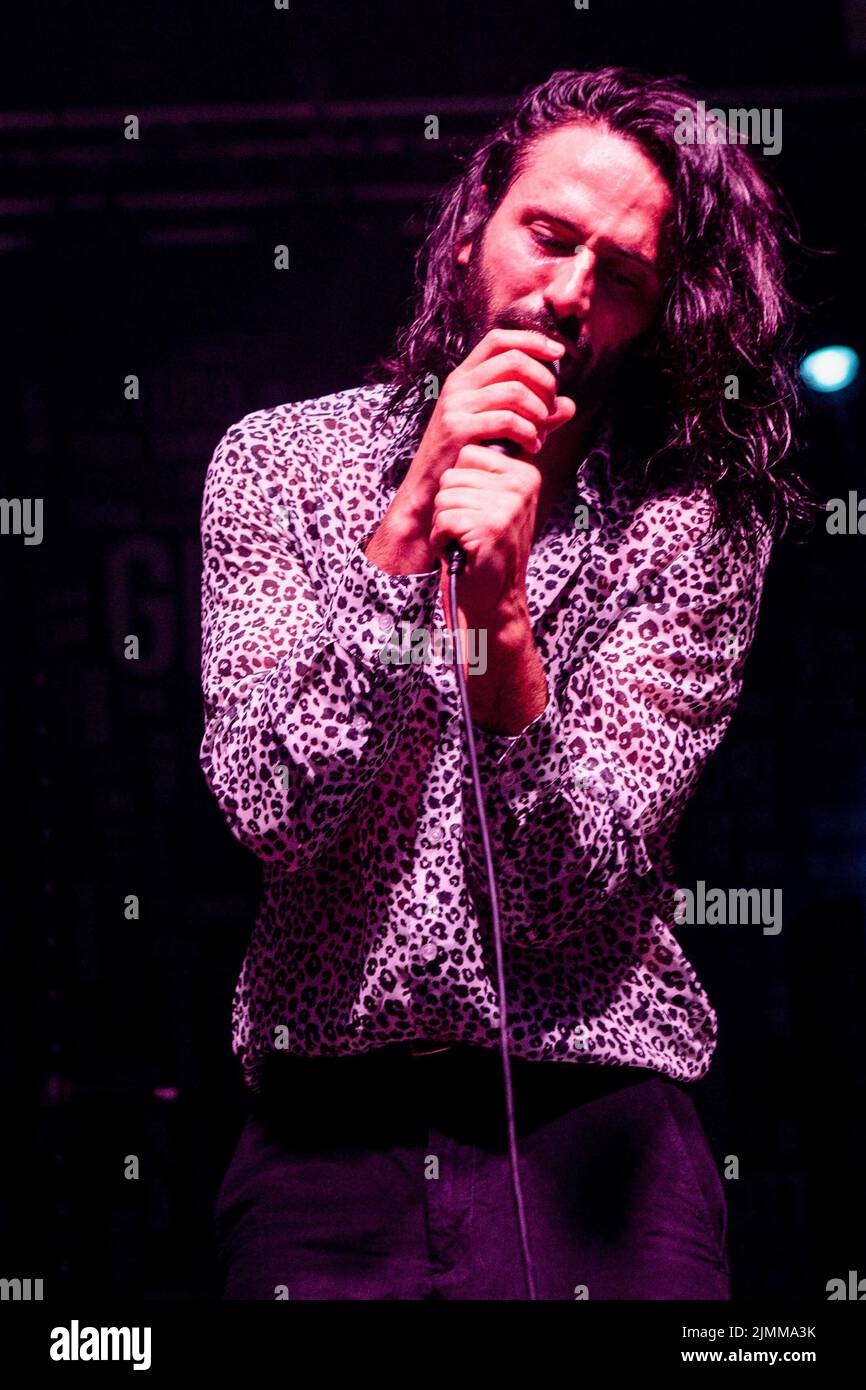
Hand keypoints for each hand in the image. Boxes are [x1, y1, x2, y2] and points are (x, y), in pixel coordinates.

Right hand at [371, 329, 573, 574]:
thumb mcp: (501, 430)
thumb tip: (569, 405)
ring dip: (539, 413)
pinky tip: (532, 447)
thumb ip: (534, 415)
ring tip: (541, 435)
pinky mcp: (458, 430)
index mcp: (465, 377)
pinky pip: (508, 420)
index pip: (499, 340)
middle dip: (544, 382)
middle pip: (514, 361)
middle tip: (551, 410)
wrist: (431, 491)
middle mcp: (458, 385)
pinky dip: (529, 433)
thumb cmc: (467, 458)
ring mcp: (456, 406)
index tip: (559, 353)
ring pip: (516, 392)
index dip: (532, 341)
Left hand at [431, 445, 548, 633]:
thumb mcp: (496, 502)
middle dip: (449, 505)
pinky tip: (462, 550)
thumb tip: (477, 432)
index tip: (476, 509)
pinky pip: (443, 518)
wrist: (495, 597)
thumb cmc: (486, 549)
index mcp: (524, 473)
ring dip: (445, 523)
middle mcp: (522, 485)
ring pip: (445, 496)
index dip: (459, 485)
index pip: (468, 453)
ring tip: (466, 540)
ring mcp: (508, 505)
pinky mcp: (491, 526)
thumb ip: (489, 469)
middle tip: (469, 529)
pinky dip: (443, 539)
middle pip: (453, 474)